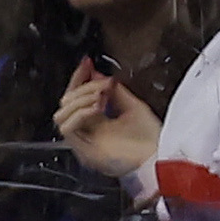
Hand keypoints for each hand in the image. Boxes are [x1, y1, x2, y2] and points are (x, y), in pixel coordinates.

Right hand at [54, 58, 159, 178]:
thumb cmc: (150, 138)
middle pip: (66, 102)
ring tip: (102, 96)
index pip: (77, 97)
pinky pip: (67, 128)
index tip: (86, 63)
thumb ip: (114, 91)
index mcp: (96, 122)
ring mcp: (83, 142)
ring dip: (81, 99)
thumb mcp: (132, 105)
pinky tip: (98, 107)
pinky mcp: (83, 151)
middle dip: (83, 86)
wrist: (158, 157)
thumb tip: (97, 74)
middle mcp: (86, 132)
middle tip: (104, 84)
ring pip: (61, 114)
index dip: (79, 78)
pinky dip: (81, 113)